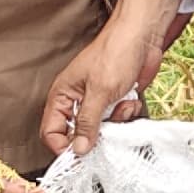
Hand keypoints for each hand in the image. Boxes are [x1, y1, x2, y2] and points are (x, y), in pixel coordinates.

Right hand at [42, 0, 185, 158]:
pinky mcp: (116, 101)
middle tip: (108, 128)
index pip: (51, 132)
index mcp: (62, 96)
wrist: (143, 36)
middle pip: (78, 135)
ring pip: (101, 130)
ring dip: (115, 121)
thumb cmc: (115, 52)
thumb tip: (79, 150)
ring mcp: (97, 102)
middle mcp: (77, 101)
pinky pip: (118, 121)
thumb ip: (87, 123)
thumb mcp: (99, 91)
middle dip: (96, 134)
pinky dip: (127, 112)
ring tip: (121, 103)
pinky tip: (130, 98)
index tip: (80, 156)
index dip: (63, 146)